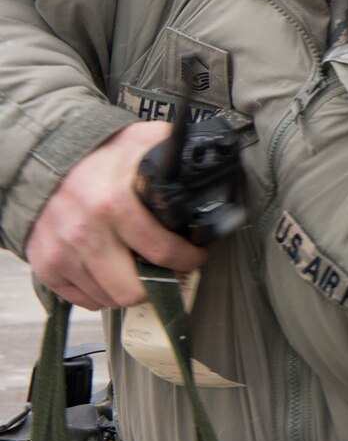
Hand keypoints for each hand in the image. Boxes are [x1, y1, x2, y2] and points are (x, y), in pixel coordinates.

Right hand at [26, 121, 206, 309]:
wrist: (45, 158)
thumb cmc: (102, 155)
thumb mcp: (143, 141)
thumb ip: (175, 151)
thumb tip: (209, 160)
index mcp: (113, 204)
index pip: (162, 251)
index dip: (187, 260)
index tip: (195, 257)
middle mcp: (85, 234)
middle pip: (132, 290)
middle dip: (157, 285)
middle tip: (167, 272)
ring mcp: (61, 253)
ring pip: (108, 299)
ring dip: (129, 289)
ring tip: (140, 271)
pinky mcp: (45, 266)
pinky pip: (82, 299)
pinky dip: (100, 292)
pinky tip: (112, 273)